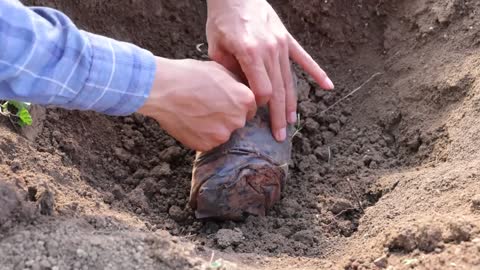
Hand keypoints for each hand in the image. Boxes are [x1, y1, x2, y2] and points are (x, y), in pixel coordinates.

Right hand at [138, 57, 256, 151]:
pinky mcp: (206, 145)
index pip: (250, 107)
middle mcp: (238, 120)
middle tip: (207, 106)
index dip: (236, 103)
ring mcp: (222, 135)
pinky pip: (208, 142)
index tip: (223, 100)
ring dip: (214, 127)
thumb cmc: (189, 75)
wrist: (162, 89)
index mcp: (245, 99)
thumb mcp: (219, 70)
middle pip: (238, 122)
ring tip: (196, 113)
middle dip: (227, 116)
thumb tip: (243, 90)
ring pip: (223, 133)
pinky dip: (201, 135)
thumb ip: (236, 84)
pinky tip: (190, 122)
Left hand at [206, 0, 333, 141]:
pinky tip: (328, 86)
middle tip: (280, 136)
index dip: (260, 106)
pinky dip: (317, 72)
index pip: (262, 90)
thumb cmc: (222, 19)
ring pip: (289, 80)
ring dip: (292, 103)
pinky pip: (304, 59)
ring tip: (293, 122)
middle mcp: (270, 50)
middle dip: (279, 116)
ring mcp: (281, 45)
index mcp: (250, 53)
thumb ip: (228, 71)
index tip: (255, 116)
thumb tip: (240, 92)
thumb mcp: (216, 46)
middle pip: (279, 90)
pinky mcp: (287, 39)